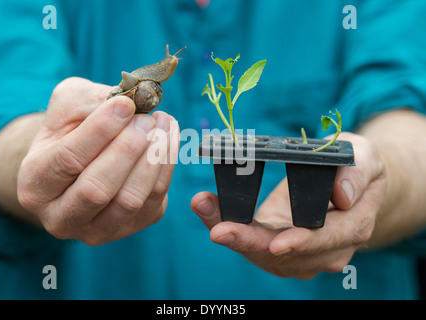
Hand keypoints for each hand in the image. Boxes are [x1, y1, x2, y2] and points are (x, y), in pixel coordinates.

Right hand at [18, 77, 178, 245]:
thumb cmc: (72, 131)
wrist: (81, 164)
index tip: (126, 104)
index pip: (67, 159)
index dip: (100, 130)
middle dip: (128, 148)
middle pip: (97, 189)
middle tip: (146, 118)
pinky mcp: (131, 228)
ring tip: (162, 123)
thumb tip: (131, 101)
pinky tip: (168, 138)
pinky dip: (165, 166)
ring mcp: (97, 230)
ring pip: (129, 200)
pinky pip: (154, 201)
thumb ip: (92, 100)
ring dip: (152, 158)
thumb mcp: (69, 107)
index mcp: (35, 184)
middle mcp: (60, 217)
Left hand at [191, 133, 385, 278]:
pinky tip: (205, 206)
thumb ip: (357, 173)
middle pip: (282, 255)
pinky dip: (226, 225)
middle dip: (249, 243)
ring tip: (203, 207)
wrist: (344, 184)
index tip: (276, 244)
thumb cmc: (355, 167)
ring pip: (259, 252)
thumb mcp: (365, 158)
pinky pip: (249, 241)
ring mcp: (298, 252)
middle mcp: (324, 250)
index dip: (301, 243)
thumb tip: (342, 196)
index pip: (325, 241)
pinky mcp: (276, 245)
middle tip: (219, 230)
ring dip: (229, 234)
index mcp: (351, 228)